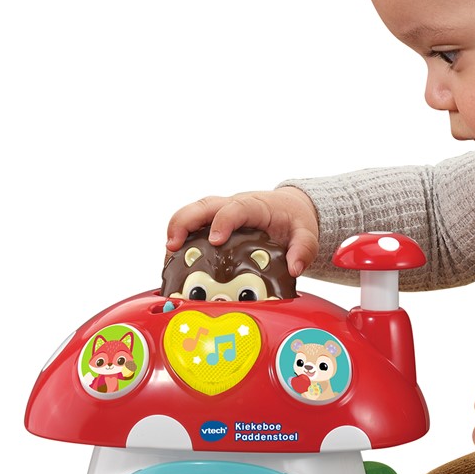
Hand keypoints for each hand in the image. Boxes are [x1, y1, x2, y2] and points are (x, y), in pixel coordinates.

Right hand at [166, 187, 319, 277]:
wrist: (291, 210)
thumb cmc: (295, 220)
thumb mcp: (306, 233)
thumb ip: (304, 249)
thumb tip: (294, 268)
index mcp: (256, 205)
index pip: (236, 208)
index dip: (223, 222)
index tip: (215, 240)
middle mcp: (233, 206)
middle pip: (203, 206)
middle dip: (184, 222)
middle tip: (173, 245)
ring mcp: (220, 214)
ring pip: (192, 214)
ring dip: (176, 231)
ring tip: (168, 255)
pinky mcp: (213, 225)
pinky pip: (192, 228)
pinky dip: (181, 242)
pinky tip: (174, 262)